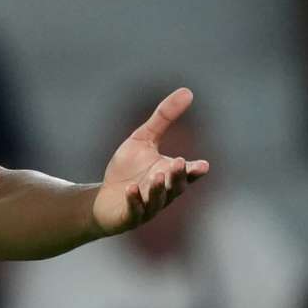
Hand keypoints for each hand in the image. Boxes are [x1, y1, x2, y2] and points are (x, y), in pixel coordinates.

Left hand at [92, 88, 209, 236]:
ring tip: (156, 175)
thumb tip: (188, 91)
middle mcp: (164, 193)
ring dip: (157, 188)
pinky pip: (135, 210)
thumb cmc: (128, 169)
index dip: (195, 171)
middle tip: (178, 163)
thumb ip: (164, 118)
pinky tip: (130, 189)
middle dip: (177, 176)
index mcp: (170, 175)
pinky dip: (134, 200)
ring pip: (157, 200)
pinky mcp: (130, 215)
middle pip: (175, 187)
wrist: (104, 198)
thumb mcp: (143, 139)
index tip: (203, 165)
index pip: (187, 174)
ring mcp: (148, 206)